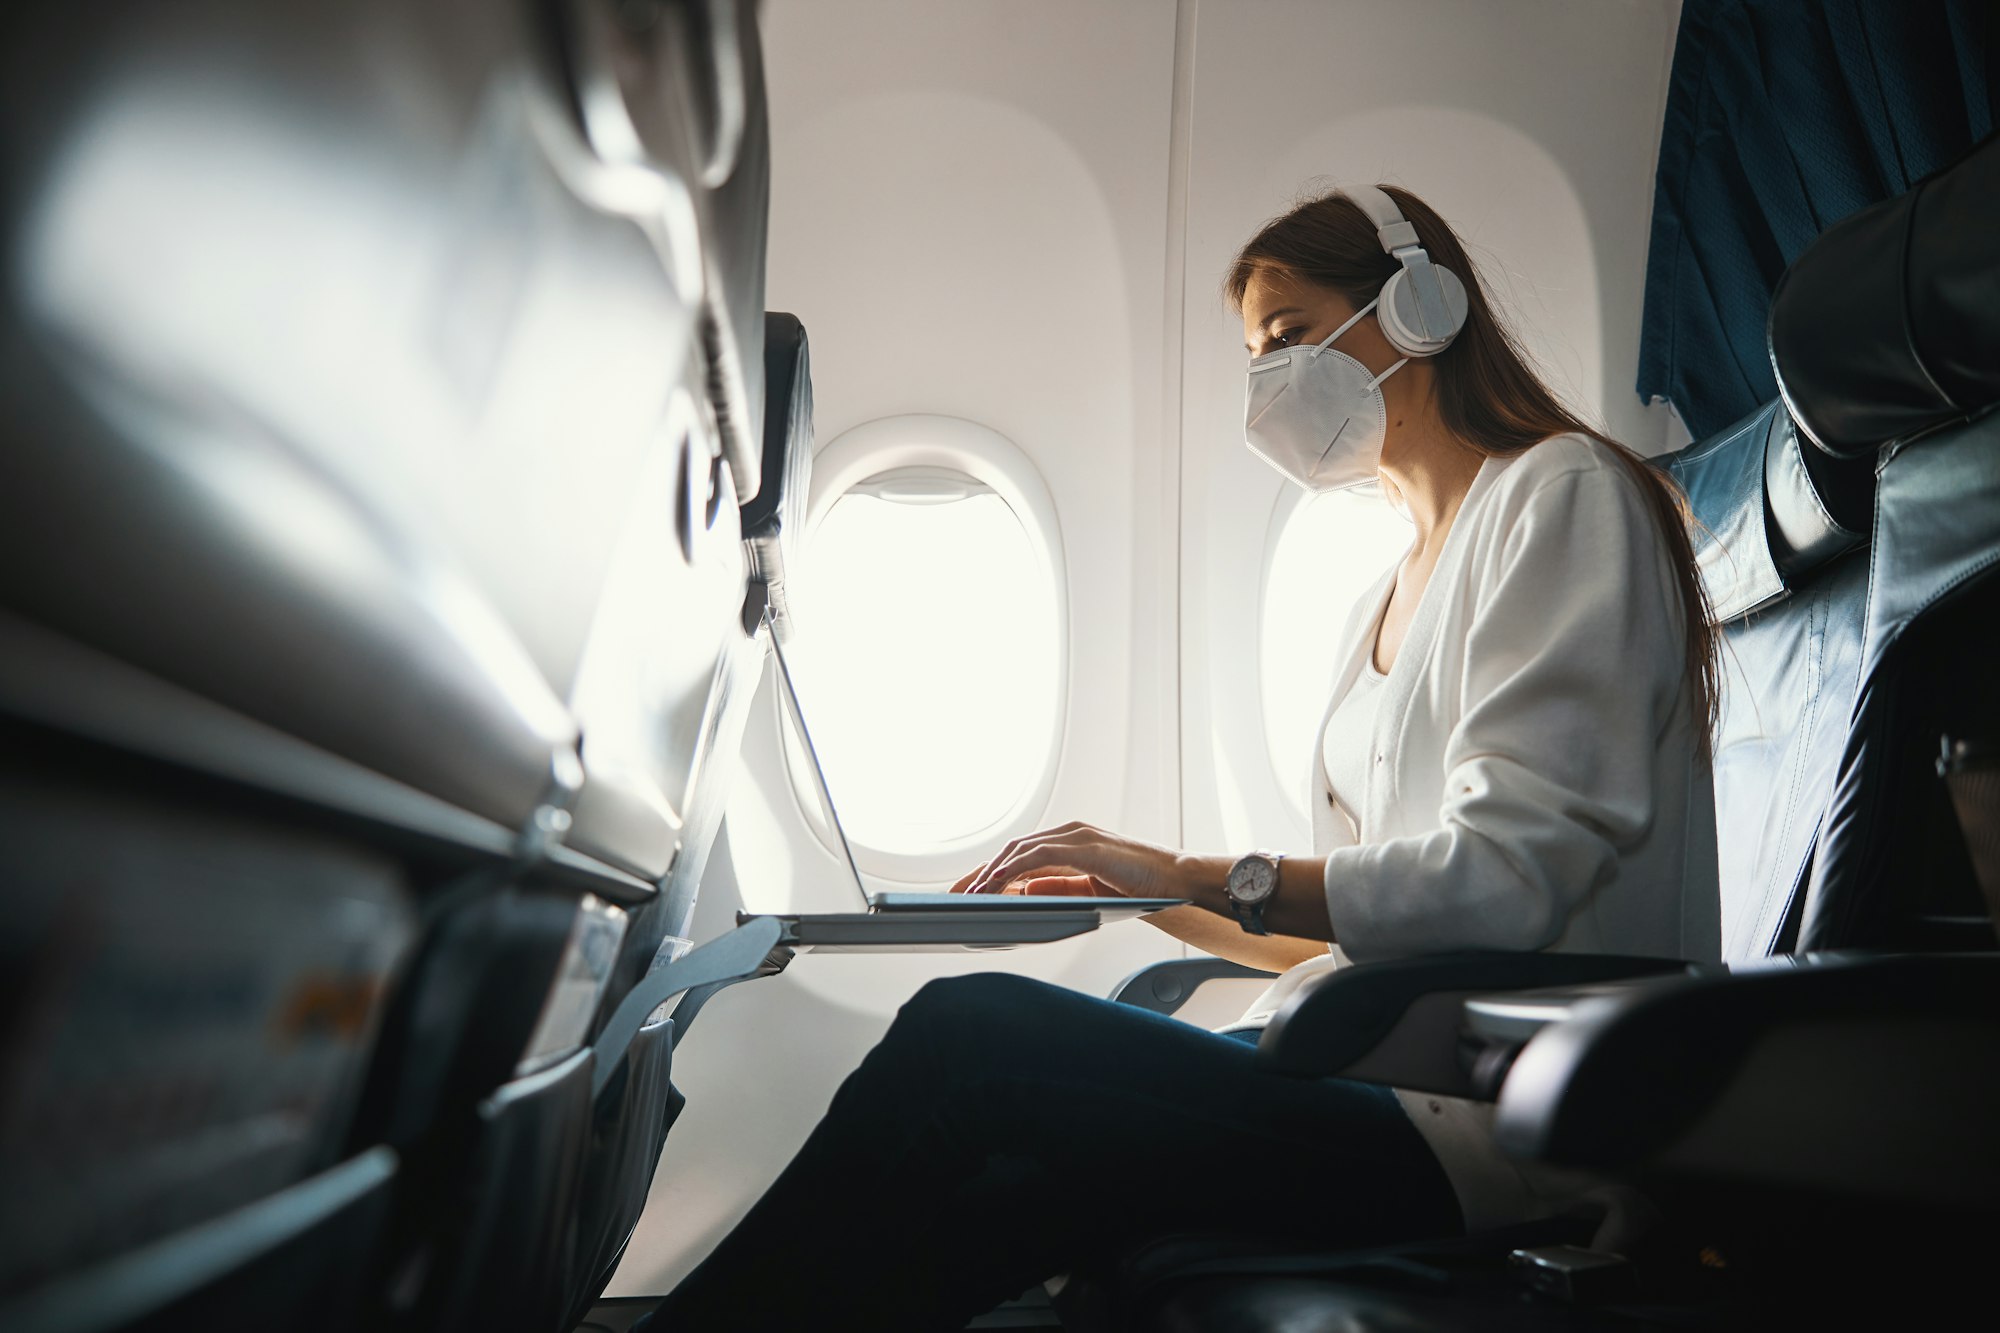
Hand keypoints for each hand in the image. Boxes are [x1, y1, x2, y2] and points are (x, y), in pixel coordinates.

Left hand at [950, 821, 1185, 898]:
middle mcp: (1069, 833)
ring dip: (992, 873)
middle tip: (956, 894)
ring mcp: (1076, 836)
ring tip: (972, 895)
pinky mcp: (1085, 845)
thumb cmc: (1140, 885)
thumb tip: (1022, 890)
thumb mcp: (1088, 889)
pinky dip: (1014, 868)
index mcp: (1070, 843)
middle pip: (1012, 849)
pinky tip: (998, 883)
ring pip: (1020, 850)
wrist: (1176, 881)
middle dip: (981, 872)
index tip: (967, 890)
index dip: (991, 872)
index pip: (1020, 856)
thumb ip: (1057, 887)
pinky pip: (1039, 855)